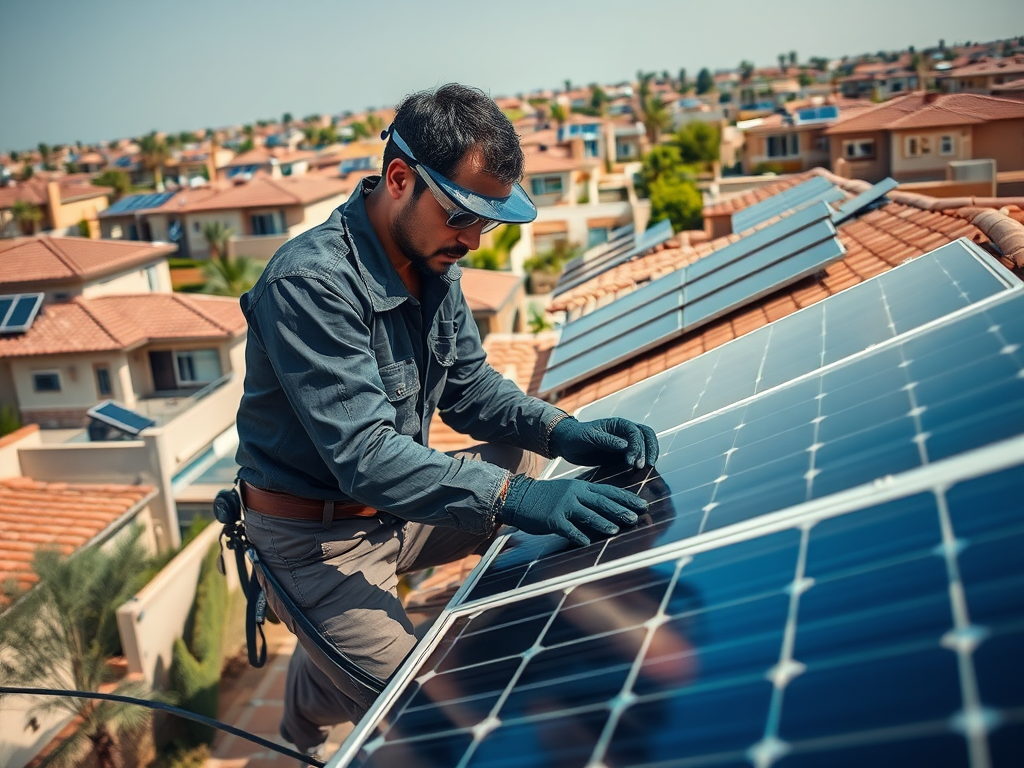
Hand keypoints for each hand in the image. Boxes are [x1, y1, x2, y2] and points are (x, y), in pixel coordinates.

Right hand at [499, 475, 647, 546]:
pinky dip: (577, 536)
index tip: (643, 504)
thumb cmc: (546, 497)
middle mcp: (574, 494)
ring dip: (603, 522)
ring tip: (616, 530)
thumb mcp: (568, 491)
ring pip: (587, 514)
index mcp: (580, 487)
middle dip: (620, 510)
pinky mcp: (552, 519)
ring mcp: (563, 506)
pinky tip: (587, 543)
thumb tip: (608, 507)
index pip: (609, 491)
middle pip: (602, 502)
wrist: (519, 497)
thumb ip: (586, 497)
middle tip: (637, 517)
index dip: (627, 498)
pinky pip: (568, 528)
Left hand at [550, 417, 659, 469]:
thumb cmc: (576, 436)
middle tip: (646, 466)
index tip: (631, 462)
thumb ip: (607, 441)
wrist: (567, 443)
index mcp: (618, 424)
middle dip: (650, 450)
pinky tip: (641, 472)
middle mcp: (624, 432)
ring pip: (646, 444)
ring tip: (646, 469)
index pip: (635, 432)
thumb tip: (626, 446)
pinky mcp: (622, 454)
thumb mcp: (589, 437)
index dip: (637, 446)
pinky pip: (638, 456)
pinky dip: (642, 461)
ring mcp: (625, 443)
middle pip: (646, 436)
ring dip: (649, 455)